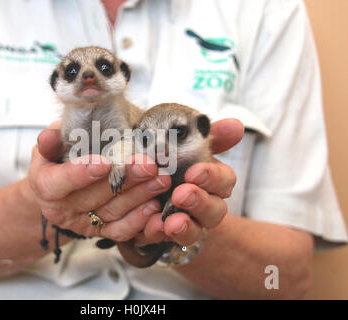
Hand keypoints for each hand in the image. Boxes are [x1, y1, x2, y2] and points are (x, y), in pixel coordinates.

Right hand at [28, 122, 171, 241]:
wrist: (60, 188)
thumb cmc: (58, 159)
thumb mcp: (51, 144)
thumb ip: (52, 140)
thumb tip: (49, 135)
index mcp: (44, 185)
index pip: (58, 183)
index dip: (80, 174)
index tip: (105, 162)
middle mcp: (62, 209)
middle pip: (93, 197)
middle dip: (124, 179)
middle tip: (148, 164)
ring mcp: (82, 223)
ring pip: (111, 212)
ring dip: (139, 196)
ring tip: (159, 179)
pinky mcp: (100, 231)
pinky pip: (119, 231)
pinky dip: (138, 220)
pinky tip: (154, 205)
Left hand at [135, 118, 243, 246]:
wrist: (148, 187)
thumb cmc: (175, 162)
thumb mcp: (189, 145)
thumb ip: (211, 136)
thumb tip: (236, 125)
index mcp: (212, 181)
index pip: (225, 180)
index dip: (213, 177)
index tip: (195, 172)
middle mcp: (205, 205)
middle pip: (215, 210)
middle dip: (199, 202)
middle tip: (181, 194)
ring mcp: (187, 224)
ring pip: (194, 231)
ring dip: (184, 226)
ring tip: (170, 222)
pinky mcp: (164, 235)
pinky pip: (164, 240)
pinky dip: (158, 233)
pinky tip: (151, 226)